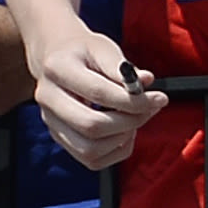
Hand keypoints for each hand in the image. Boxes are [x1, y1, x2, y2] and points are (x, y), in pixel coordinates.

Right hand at [29, 22, 162, 170]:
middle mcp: (47, 98)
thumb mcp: (102, 48)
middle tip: (149, 110)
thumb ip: (123, 66)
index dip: (135, 101)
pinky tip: (123, 131)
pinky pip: (92, 159)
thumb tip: (147, 80)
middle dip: (131, 121)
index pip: (99, 93)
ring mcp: (50, 121)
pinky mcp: (59, 137)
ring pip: (90, 149)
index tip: (161, 98)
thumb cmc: (85, 53)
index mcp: (57, 69)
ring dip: (122, 138)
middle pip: (92, 126)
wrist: (57, 59)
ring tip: (133, 119)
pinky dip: (116, 150)